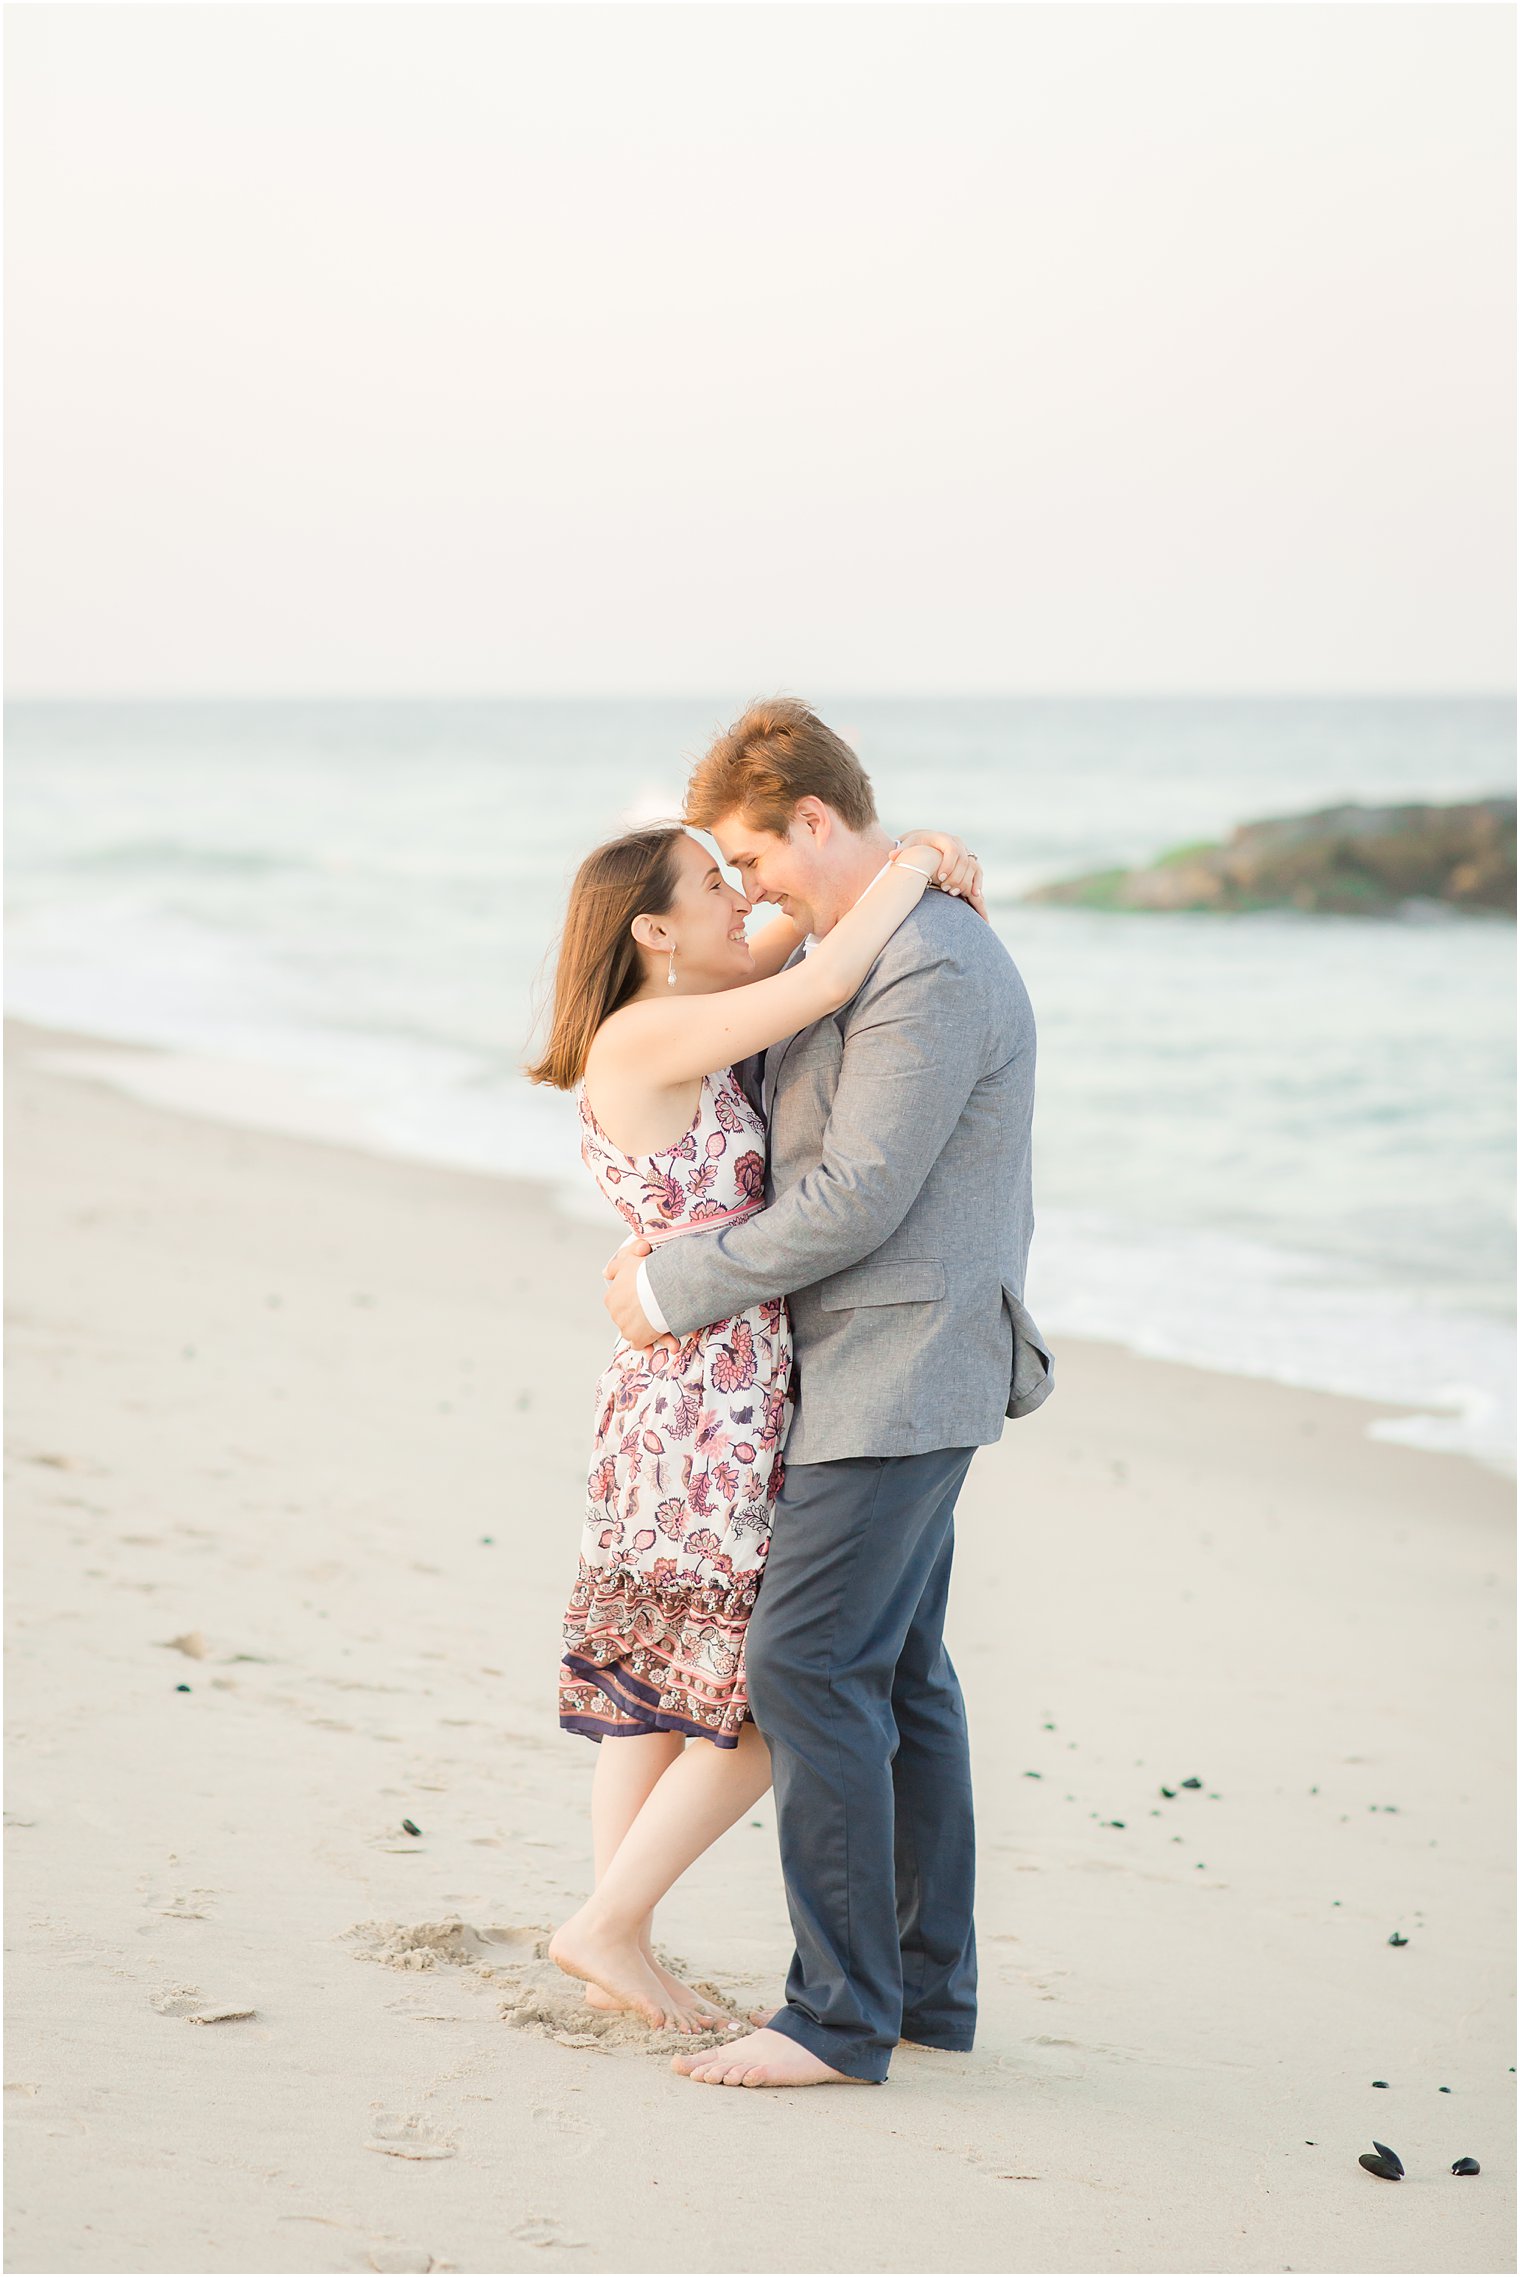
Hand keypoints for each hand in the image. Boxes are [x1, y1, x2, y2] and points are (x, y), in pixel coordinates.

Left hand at [602, 1236, 674, 1353]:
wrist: (663, 1286)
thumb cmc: (647, 1272)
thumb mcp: (627, 1261)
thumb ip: (615, 1268)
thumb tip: (606, 1273)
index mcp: (611, 1298)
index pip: (620, 1303)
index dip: (635, 1301)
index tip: (648, 1298)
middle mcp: (615, 1314)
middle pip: (628, 1317)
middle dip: (642, 1316)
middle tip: (658, 1309)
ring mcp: (625, 1328)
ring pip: (635, 1331)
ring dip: (648, 1329)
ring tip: (663, 1322)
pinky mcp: (638, 1340)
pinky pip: (642, 1344)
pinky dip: (651, 1341)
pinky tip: (663, 1335)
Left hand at [897, 830, 988, 919]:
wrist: (926, 844)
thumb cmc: (915, 847)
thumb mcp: (908, 847)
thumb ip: (901, 851)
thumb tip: (892, 855)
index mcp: (944, 838)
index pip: (952, 849)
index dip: (948, 864)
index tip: (940, 878)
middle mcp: (958, 843)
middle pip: (964, 861)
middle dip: (956, 877)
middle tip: (946, 890)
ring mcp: (966, 852)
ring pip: (973, 867)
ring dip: (965, 882)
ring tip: (953, 894)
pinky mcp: (970, 862)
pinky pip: (978, 873)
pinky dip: (977, 883)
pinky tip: (974, 896)